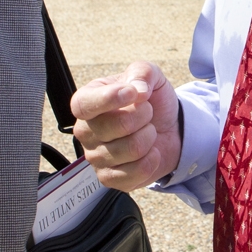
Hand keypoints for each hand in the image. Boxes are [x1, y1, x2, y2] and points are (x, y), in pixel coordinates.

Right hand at [70, 61, 180, 192]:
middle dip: (142, 116)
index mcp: (88, 101)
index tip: (132, 93)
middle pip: (112, 126)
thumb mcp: (150, 76)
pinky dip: (150, 161)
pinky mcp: (109, 178)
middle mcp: (86, 131)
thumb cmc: (151, 100)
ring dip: (149, 138)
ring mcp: (95, 157)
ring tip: (149, 131)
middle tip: (148, 112)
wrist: (168, 128)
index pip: (83, 104)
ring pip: (129, 150)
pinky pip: (132, 174)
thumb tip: (137, 90)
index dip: (108, 99)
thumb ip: (142, 73)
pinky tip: (151, 152)